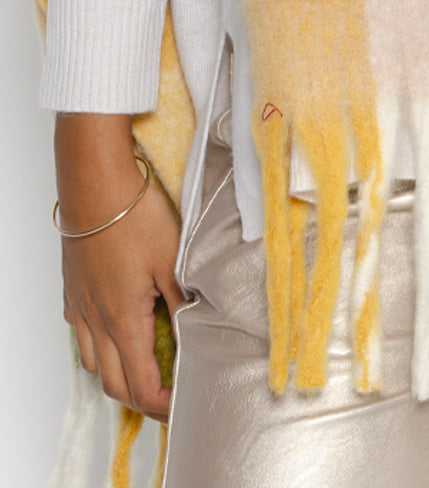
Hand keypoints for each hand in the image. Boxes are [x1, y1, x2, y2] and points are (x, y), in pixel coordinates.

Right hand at [55, 114, 183, 422]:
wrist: (95, 182)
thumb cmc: (136, 216)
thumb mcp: (173, 258)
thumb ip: (183, 299)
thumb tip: (197, 327)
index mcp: (124, 320)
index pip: (142, 387)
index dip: (164, 405)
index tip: (185, 403)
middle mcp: (96, 321)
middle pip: (114, 385)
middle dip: (142, 400)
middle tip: (171, 395)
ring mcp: (79, 307)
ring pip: (93, 363)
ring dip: (118, 375)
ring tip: (147, 368)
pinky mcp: (73, 290)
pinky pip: (81, 334)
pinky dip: (99, 346)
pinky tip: (118, 330)